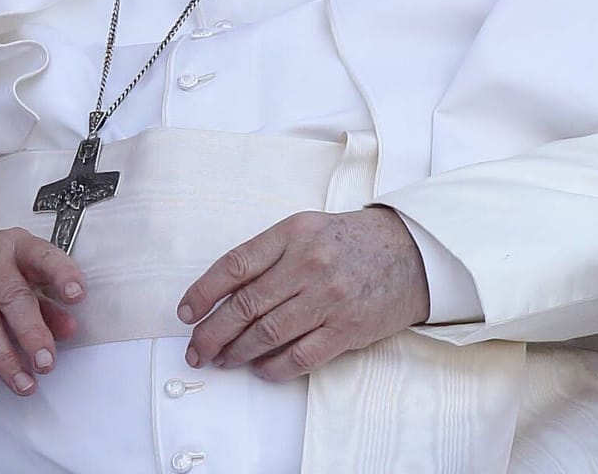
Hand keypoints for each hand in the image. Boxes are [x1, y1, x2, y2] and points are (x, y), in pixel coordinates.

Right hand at [0, 228, 85, 403]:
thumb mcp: (24, 286)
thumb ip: (48, 307)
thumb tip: (69, 329)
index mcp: (17, 246)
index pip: (41, 255)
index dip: (60, 274)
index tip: (77, 295)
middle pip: (10, 294)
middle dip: (31, 332)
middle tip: (45, 363)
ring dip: (4, 359)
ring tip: (23, 384)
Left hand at [178, 207, 428, 380]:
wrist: (412, 253)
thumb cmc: (351, 242)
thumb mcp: (306, 229)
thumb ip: (268, 254)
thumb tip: (224, 293)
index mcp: (292, 235)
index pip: (234, 266)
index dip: (203, 292)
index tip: (185, 312)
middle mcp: (308, 265)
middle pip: (245, 305)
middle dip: (212, 332)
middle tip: (195, 349)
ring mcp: (328, 299)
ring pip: (267, 334)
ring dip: (237, 352)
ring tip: (222, 360)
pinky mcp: (347, 329)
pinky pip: (300, 356)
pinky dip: (274, 367)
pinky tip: (260, 369)